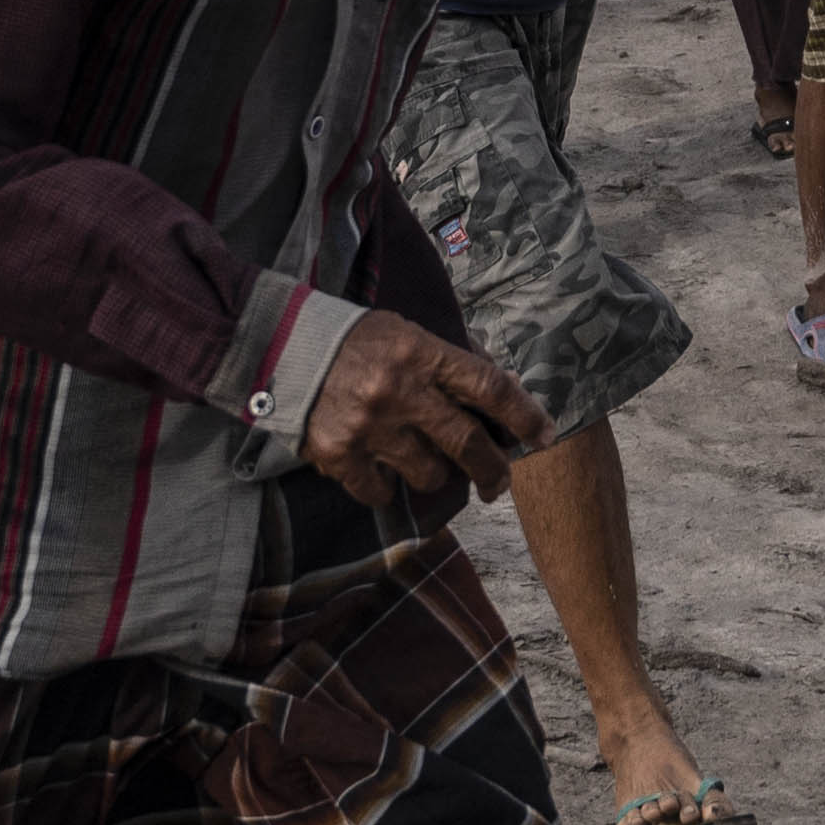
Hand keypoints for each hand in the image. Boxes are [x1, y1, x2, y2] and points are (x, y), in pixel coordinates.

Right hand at [297, 316, 537, 504]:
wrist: (279, 345)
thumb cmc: (354, 339)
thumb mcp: (407, 332)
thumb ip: (450, 361)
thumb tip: (504, 386)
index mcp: (421, 354)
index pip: (489, 387)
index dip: (524, 415)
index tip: (544, 435)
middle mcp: (399, 392)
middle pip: (467, 444)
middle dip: (493, 469)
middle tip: (499, 483)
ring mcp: (368, 428)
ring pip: (428, 474)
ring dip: (433, 472)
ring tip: (422, 460)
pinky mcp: (338, 455)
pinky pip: (381, 491)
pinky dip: (386, 485)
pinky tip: (379, 468)